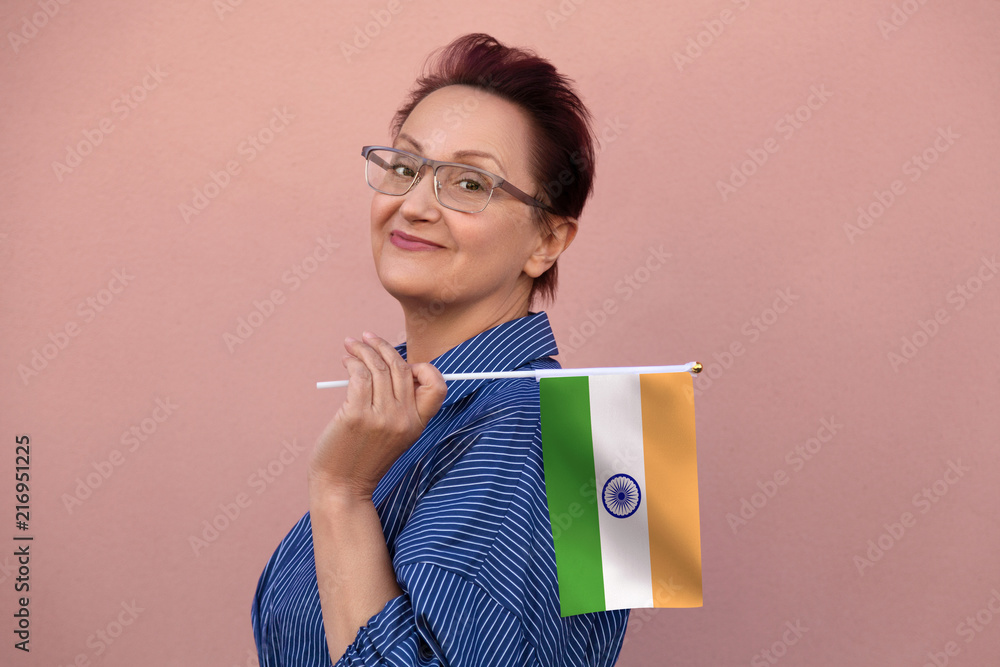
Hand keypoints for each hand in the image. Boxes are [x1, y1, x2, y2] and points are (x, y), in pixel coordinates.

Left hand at [308, 331, 447, 499]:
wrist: (341, 487)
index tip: (402, 361)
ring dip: (363, 349)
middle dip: (383, 346)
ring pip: (379, 368)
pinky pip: (360, 376)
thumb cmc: (361, 458)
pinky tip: (346, 361)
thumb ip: (398, 407)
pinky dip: (352, 362)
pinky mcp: (357, 415)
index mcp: (417, 424)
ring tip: (351, 345)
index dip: (424, 368)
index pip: (437, 387)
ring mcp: (382, 418)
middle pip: (403, 368)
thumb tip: (389, 366)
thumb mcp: (392, 435)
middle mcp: (404, 420)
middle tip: (366, 338)